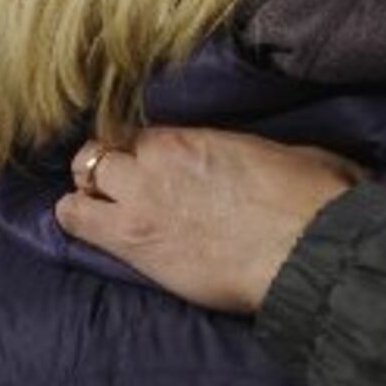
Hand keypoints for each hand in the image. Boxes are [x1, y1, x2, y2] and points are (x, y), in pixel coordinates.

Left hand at [56, 127, 363, 313]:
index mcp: (192, 138)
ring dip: (90, 194)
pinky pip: (74, 222)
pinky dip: (78, 221)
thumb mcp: (286, 155)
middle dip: (109, 168)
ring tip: (104, 211)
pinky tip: (91, 229)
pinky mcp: (131, 244)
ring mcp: (137, 202)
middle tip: (125, 188)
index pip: (140, 132)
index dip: (142, 149)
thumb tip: (264, 160)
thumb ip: (253, 152)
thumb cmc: (311, 202)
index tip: (152, 164)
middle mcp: (156, 162)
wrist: (307, 252)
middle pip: (101, 152)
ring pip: (80, 182)